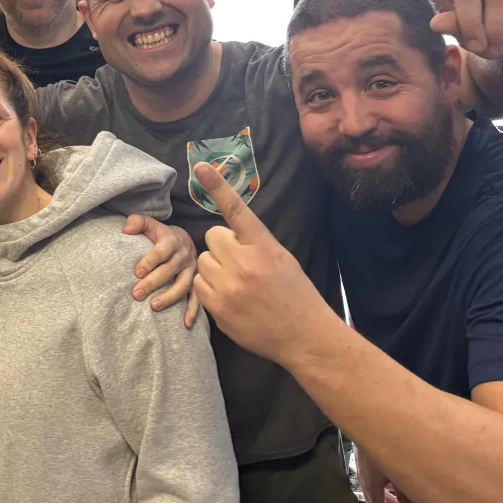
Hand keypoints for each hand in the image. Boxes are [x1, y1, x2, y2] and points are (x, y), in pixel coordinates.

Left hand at [122, 215, 198, 326]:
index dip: (150, 260)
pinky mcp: (196, 283)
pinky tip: (186, 324)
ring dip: (169, 297)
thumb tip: (125, 229)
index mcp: (172, 241)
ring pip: (182, 286)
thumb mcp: (150, 224)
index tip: (136, 271)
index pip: (161, 251)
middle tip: (136, 294)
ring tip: (153, 307)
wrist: (185, 240)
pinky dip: (193, 311)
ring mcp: (191, 271)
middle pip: (169, 270)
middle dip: (153, 283)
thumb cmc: (162, 235)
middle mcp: (184, 256)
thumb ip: (137, 222)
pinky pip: (197, 298)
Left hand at [191, 161, 334, 364]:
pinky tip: (230, 297)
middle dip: (223, 247)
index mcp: (264, 246)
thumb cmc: (295, 293)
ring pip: (203, 260)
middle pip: (212, 237)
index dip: (218, 186)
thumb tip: (229, 233)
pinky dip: (210, 288)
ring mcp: (228, 286)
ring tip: (238, 283)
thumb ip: (255, 243)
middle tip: (242, 264)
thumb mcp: (282, 258)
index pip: (237, 210)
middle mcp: (244, 262)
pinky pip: (199, 283)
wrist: (303, 336)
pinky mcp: (216, 306)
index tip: (200, 166)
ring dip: (215, 268)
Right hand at [356, 445, 415, 502]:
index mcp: (371, 486)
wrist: (369, 421)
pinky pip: (378, 477)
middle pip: (378, 500)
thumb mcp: (397, 474)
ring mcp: (365, 468)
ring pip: (378, 488)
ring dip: (392, 497)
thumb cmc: (384, 447)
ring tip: (407, 501)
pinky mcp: (367, 457)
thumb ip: (405, 494)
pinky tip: (399, 479)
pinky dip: (389, 484)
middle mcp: (365, 479)